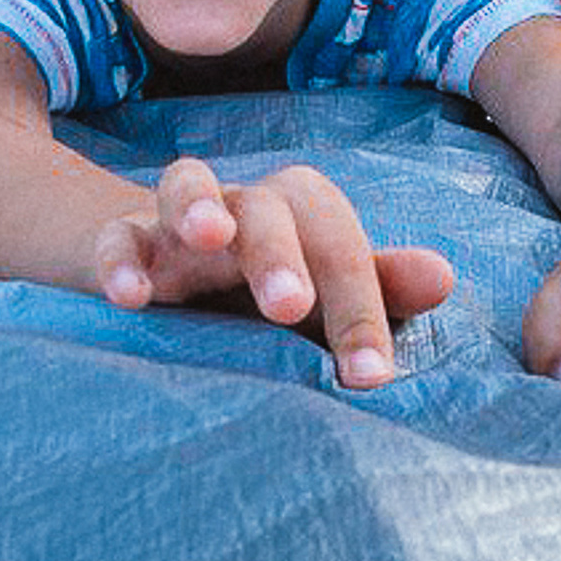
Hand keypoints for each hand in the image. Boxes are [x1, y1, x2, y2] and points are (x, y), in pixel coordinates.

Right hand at [94, 158, 453, 388]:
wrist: (164, 281)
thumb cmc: (259, 295)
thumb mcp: (319, 296)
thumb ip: (376, 289)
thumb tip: (443, 277)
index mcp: (303, 219)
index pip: (341, 247)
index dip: (359, 306)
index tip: (369, 375)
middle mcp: (244, 210)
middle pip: (270, 206)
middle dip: (282, 253)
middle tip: (291, 307)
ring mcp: (177, 222)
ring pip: (187, 185)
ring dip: (199, 206)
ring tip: (208, 240)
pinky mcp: (120, 241)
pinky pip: (117, 236)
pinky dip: (120, 259)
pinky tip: (128, 297)